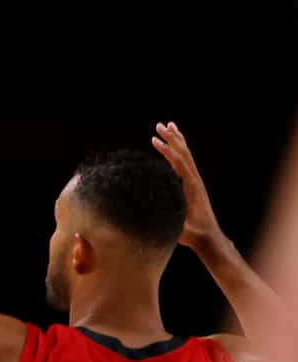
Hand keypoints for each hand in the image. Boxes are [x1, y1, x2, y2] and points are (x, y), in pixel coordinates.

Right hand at [152, 120, 225, 246]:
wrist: (209, 237)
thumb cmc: (193, 234)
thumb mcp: (179, 227)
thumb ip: (169, 218)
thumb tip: (151, 210)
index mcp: (191, 187)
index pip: (178, 163)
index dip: (167, 150)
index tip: (154, 140)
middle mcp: (195, 180)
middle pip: (184, 153)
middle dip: (172, 138)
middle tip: (159, 124)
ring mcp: (195, 181)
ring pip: (187, 155)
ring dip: (177, 140)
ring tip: (168, 126)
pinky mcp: (194, 184)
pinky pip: (186, 163)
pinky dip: (179, 151)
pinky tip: (174, 146)